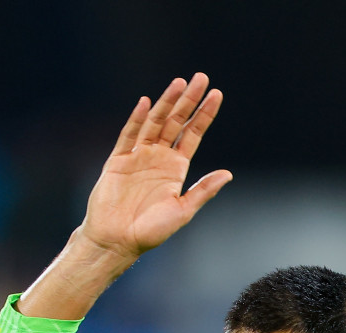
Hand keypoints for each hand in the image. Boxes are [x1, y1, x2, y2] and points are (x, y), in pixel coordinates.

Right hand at [77, 73, 231, 259]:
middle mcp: (158, 157)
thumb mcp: (183, 210)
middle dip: (188, 100)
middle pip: (175, 122)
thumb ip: (203, 190)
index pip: (193, 134)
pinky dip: (138, 119)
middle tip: (201, 78)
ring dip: (166, 103)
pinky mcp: (118, 160)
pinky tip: (147, 103)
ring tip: (179, 82)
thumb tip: (228, 174)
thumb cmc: (150, 232)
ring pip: (154, 123)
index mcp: (176, 168)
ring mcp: (138, 156)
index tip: (216, 95)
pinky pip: (129, 136)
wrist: (116, 241)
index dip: (204, 115)